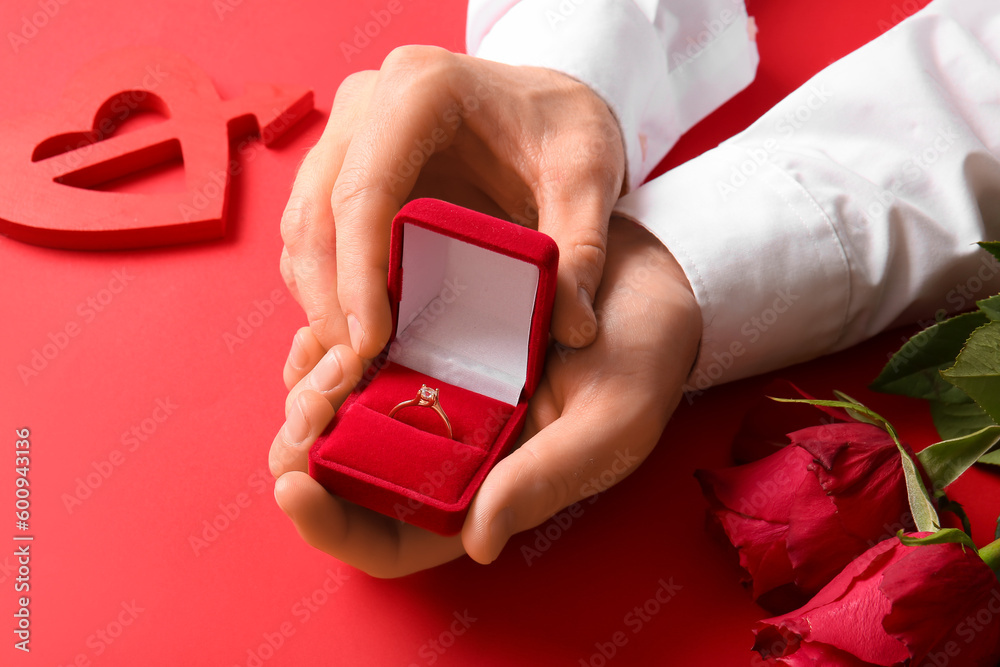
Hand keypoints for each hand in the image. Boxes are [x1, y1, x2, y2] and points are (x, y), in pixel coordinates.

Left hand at [268, 217, 701, 576]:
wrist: (646, 278)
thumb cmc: (642, 356)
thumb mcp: (609, 421)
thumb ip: (547, 480)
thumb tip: (477, 542)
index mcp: (491, 488)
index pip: (397, 538)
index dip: (338, 529)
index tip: (296, 489)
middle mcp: (453, 448)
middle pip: (353, 481)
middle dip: (305, 458)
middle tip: (294, 420)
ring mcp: (438, 392)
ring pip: (346, 417)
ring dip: (310, 396)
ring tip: (307, 361)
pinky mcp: (430, 336)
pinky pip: (363, 352)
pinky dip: (334, 343)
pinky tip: (323, 325)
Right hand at [278, 46, 626, 359]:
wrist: (550, 106)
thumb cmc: (565, 129)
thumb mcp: (588, 179)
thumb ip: (581, 249)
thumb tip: (572, 327)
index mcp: (419, 89)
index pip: (363, 191)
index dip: (358, 274)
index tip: (370, 342)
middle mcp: (367, 103)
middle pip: (316, 210)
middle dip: (328, 298)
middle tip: (353, 368)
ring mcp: (349, 133)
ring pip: (304, 225)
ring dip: (319, 297)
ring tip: (353, 361)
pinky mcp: (346, 166)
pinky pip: (317, 232)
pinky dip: (328, 285)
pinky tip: (358, 329)